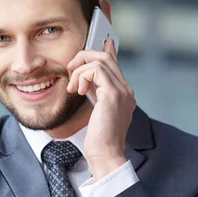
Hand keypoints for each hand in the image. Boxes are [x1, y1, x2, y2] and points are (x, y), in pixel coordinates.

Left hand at [67, 39, 135, 179]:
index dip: (106, 51)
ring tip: (73, 85)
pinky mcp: (114, 94)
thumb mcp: (97, 112)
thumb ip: (95, 94)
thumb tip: (85, 81)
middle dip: (85, 57)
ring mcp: (122, 91)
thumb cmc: (99, 139)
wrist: (106, 154)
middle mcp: (126, 90)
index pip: (115, 65)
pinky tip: (78, 90)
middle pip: (107, 58)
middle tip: (71, 67)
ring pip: (100, 61)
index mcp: (124, 94)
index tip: (103, 42)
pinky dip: (82, 76)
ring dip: (81, 69)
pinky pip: (96, 70)